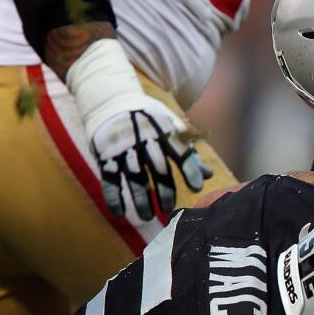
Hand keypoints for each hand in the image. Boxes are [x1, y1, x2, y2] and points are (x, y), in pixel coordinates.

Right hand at [89, 95, 212, 219]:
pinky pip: (109, 179)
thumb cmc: (147, 118)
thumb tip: (208, 176)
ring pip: (133, 177)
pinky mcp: (105, 154)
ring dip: (140, 200)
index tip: (196, 187)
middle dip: (164, 191)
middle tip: (169, 209)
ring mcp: (122, 147)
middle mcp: (143, 138)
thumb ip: (187, 152)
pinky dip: (114, 197)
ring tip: (147, 217)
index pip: (179, 150)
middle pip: (157, 169)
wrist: (110, 97)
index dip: (189, 169)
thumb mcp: (168, 127)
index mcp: (162, 130)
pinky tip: (120, 213)